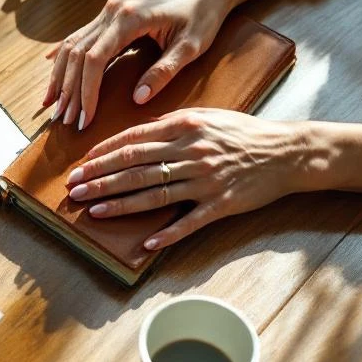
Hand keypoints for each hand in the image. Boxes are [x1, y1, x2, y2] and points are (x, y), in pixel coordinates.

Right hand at [44, 0, 231, 130]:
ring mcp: (107, 12)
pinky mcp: (109, 16)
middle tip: (62, 120)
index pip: (95, 59)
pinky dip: (63, 58)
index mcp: (129, 19)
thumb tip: (137, 99)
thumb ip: (164, 71)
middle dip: (68, 89)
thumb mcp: (190, 47)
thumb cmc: (201, 16)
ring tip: (51, 104)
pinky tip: (53, 74)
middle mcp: (111, 12)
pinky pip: (78, 38)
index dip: (85, 91)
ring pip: (71, 45)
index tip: (83, 118)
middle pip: (77, 53)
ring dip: (60, 76)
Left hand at [66, 109, 309, 259]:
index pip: (134, 141)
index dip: (104, 153)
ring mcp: (205, 180)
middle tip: (74, 188)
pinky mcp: (221, 204)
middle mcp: (191, 153)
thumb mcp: (206, 116)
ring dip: (120, 204)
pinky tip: (146, 244)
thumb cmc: (243, 133)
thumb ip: (171, 123)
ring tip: (93, 211)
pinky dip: (167, 234)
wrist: (288, 152)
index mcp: (185, 127)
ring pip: (154, 193)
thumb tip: (137, 132)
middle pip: (136, 167)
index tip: (82, 164)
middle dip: (100, 179)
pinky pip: (190, 222)